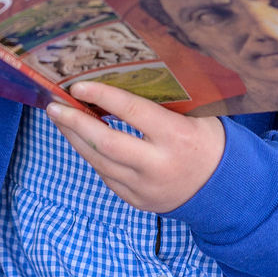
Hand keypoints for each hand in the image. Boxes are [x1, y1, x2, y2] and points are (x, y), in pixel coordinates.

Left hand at [48, 82, 227, 212]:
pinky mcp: (136, 200)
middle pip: (106, 141)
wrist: (223, 191)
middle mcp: (158, 165)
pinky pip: (106, 175)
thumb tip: (126, 76)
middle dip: (75, 122)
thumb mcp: (198, 116)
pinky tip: (80, 139)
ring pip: (99, 161)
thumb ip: (166, 102)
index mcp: (177, 137)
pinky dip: (91, 154)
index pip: (132, 112)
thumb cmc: (209, 142)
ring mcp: (145, 187)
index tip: (78, 86)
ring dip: (75, 138)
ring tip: (59, 118)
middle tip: (54, 104)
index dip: (103, 96)